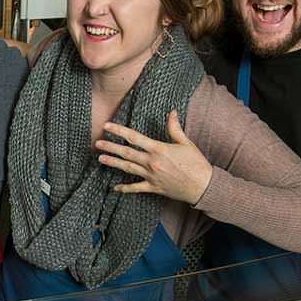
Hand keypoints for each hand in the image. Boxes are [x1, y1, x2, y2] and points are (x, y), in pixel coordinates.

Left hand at [96, 111, 212, 204]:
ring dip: (113, 163)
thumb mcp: (186, 143)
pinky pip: (136, 188)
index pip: (134, 137)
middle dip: (110, 147)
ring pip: (127, 169)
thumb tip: (171, 111)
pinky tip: (115, 188)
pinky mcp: (154, 188)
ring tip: (100, 159)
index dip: (119, 131)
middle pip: (126, 153)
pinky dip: (125, 189)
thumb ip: (174, 127)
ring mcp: (151, 176)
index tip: (107, 126)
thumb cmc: (196, 163)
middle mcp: (152, 162)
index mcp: (159, 149)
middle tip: (97, 143)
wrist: (203, 186)